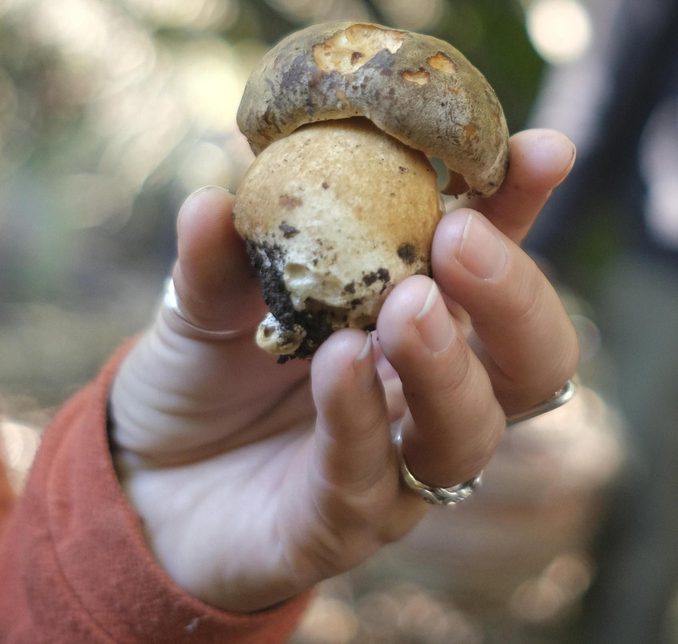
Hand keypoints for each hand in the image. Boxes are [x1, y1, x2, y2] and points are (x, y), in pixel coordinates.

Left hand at [107, 129, 578, 612]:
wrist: (136, 485)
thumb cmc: (204, 378)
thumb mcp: (206, 299)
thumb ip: (221, 256)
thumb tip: (213, 200)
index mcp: (421, 311)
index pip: (496, 252)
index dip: (523, 201)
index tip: (541, 152)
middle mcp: (431, 389)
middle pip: (530, 357)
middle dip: (515, 295)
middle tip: (461, 239)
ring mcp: (398, 464)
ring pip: (472, 429)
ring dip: (447, 364)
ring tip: (405, 306)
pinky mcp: (344, 525)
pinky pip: (371, 477)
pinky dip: (359, 415)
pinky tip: (340, 364)